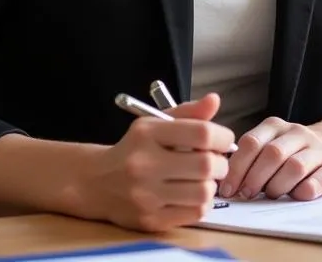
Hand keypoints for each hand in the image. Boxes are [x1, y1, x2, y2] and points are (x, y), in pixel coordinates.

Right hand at [77, 93, 235, 231]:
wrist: (96, 183)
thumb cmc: (134, 149)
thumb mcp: (156, 123)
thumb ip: (189, 113)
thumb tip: (214, 100)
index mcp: (148, 134)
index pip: (201, 133)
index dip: (222, 136)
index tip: (225, 139)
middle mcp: (144, 165)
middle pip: (205, 165)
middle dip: (221, 162)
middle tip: (217, 161)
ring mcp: (145, 196)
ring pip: (203, 192)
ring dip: (211, 184)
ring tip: (204, 178)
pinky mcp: (149, 220)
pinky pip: (193, 213)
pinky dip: (201, 203)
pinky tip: (192, 194)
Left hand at [218, 116, 321, 201]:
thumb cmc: (292, 153)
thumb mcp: (270, 145)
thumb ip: (249, 158)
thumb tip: (222, 182)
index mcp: (276, 127)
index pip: (251, 142)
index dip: (237, 168)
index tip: (228, 189)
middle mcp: (298, 133)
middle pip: (272, 154)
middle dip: (255, 178)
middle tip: (247, 195)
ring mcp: (319, 150)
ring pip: (295, 166)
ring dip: (278, 186)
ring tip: (271, 196)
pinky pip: (319, 180)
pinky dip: (304, 191)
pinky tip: (296, 196)